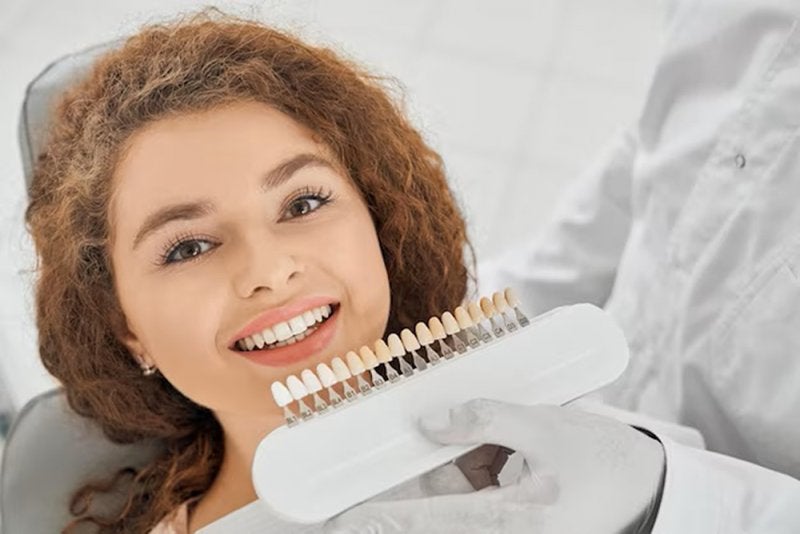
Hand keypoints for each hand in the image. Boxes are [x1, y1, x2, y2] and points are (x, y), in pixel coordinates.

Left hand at [324, 399, 664, 533]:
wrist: (653, 487)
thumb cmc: (609, 461)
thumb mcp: (549, 427)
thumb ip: (486, 419)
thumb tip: (432, 422)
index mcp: (518, 522)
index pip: (436, 521)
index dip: (388, 519)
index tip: (347, 520)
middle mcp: (510, 533)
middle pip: (441, 508)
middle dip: (411, 481)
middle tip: (378, 462)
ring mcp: (513, 528)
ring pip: (456, 498)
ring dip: (446, 464)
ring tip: (441, 437)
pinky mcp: (516, 518)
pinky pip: (476, 493)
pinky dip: (469, 464)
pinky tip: (468, 439)